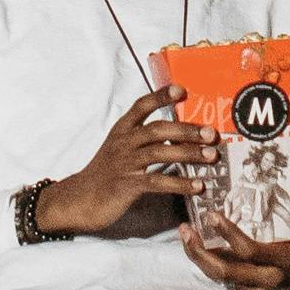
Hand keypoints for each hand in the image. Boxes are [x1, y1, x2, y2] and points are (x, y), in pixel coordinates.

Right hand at [33, 86, 204, 241]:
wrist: (79, 200)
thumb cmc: (105, 175)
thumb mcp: (119, 150)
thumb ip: (144, 141)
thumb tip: (180, 137)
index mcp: (121, 131)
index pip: (141, 106)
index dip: (160, 96)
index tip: (181, 90)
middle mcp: (123, 143)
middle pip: (157, 129)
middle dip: (186, 129)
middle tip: (210, 133)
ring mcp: (124, 163)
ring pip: (160, 152)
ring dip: (188, 153)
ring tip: (211, 157)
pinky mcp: (126, 185)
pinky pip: (157, 181)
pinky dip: (180, 183)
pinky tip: (197, 185)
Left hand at [182, 164, 289, 289]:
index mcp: (282, 261)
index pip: (249, 250)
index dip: (229, 234)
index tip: (211, 215)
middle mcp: (267, 279)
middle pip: (226, 271)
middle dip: (201, 252)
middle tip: (186, 229)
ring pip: (220, 278)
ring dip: (199, 259)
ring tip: (185, 236)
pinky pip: (223, 282)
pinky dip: (208, 266)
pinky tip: (197, 249)